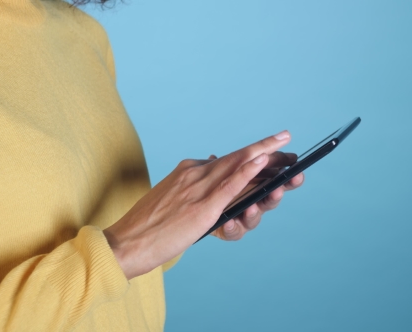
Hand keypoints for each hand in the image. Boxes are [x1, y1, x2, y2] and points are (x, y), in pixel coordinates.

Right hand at [103, 131, 292, 279]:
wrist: (127, 242)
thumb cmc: (149, 223)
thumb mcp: (172, 195)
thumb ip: (191, 184)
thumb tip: (210, 171)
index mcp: (188, 171)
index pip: (225, 159)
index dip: (249, 153)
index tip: (267, 149)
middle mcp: (194, 174)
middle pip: (235, 157)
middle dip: (263, 147)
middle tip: (285, 137)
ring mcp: (198, 189)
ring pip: (236, 165)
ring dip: (262, 154)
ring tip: (282, 144)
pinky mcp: (202, 208)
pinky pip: (228, 186)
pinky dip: (246, 172)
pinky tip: (261, 163)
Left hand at [208, 153, 304, 240]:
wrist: (194, 219)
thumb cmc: (210, 195)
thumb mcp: (215, 177)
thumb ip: (224, 167)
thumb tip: (217, 156)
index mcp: (253, 186)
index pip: (272, 178)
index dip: (285, 172)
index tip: (295, 162)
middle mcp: (251, 203)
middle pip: (269, 198)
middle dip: (277, 192)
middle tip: (279, 188)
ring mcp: (241, 218)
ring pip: (254, 218)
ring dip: (254, 212)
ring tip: (250, 208)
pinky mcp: (228, 232)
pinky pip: (234, 232)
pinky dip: (233, 227)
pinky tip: (229, 222)